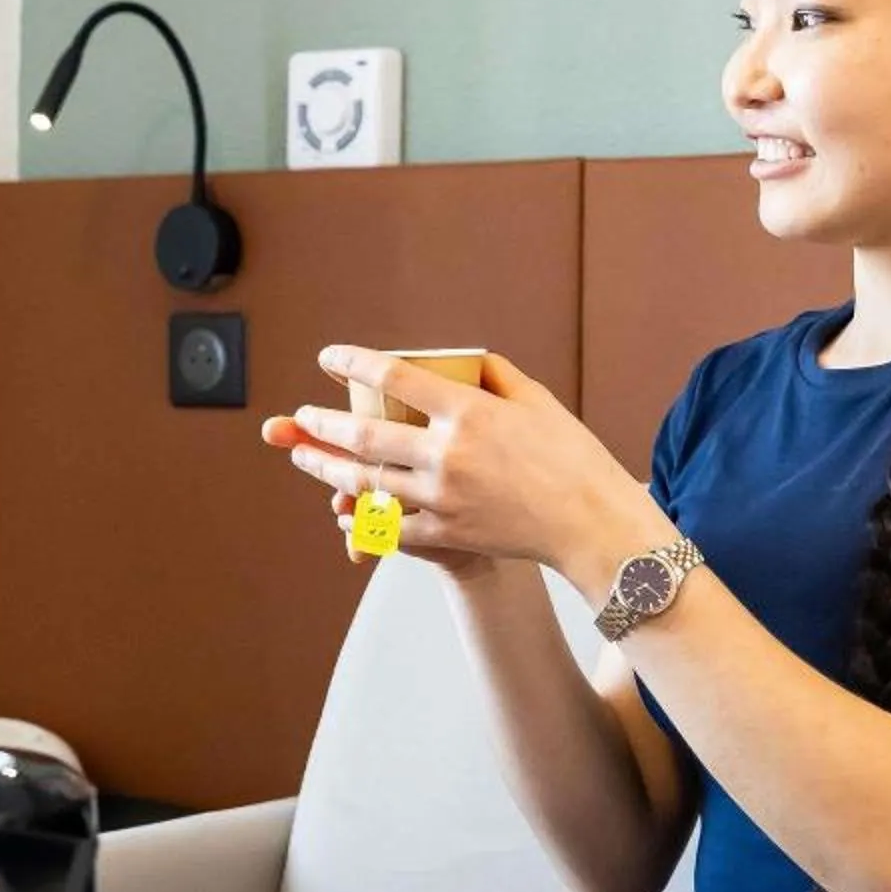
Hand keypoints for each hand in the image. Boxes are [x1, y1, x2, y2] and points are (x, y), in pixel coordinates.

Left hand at [259, 345, 669, 584]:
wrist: (592, 524)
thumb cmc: (573, 458)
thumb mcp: (537, 401)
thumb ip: (495, 376)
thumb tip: (466, 360)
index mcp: (469, 411)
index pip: (394, 377)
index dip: (353, 364)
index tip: (328, 358)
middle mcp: (447, 452)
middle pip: (364, 433)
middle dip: (322, 424)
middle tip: (298, 417)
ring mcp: (442, 497)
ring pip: (366, 482)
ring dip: (327, 468)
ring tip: (304, 457)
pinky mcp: (447, 533)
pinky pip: (391, 527)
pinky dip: (361, 518)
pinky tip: (342, 509)